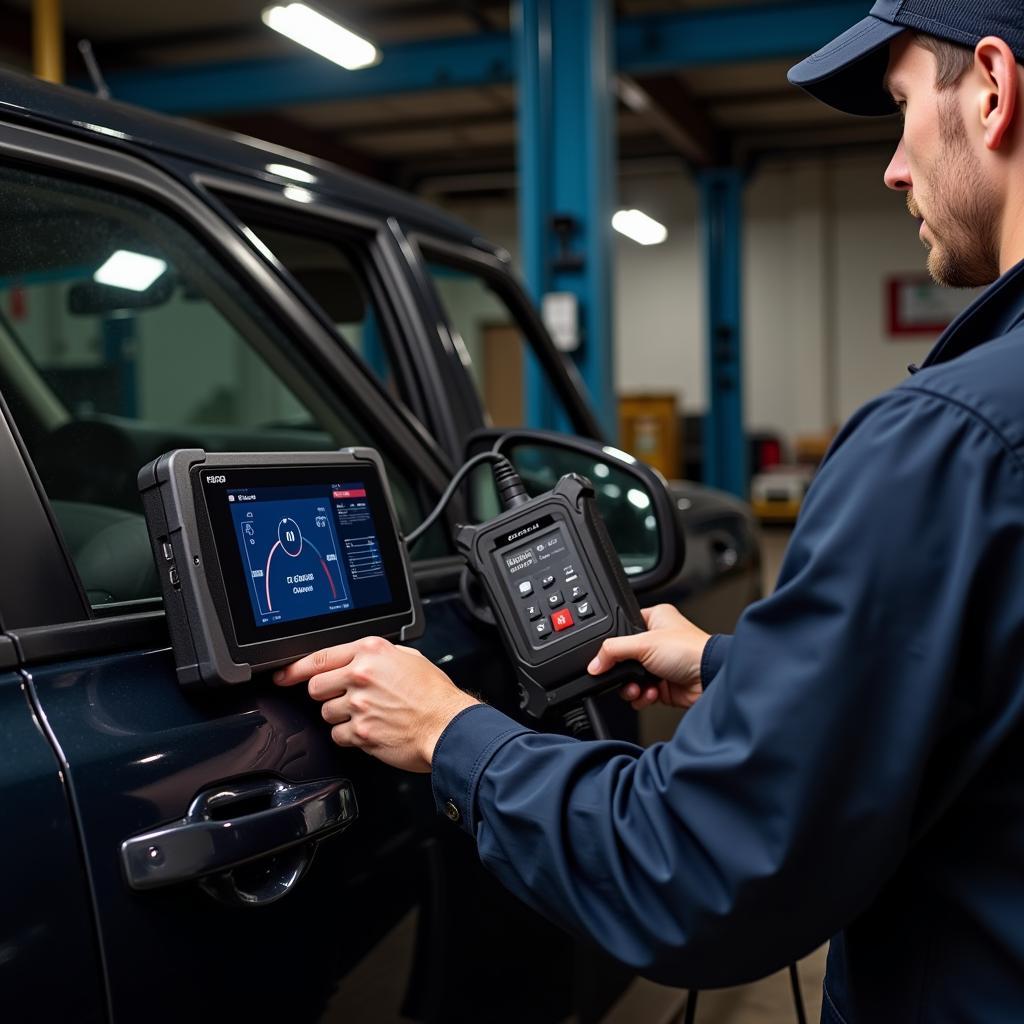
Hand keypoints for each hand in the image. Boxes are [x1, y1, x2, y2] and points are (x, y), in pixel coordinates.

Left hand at [273, 637, 479, 772]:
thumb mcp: (408, 658)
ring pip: (326, 712)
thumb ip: (376, 656)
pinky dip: (349, 736)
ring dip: (340, 716)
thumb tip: (354, 660)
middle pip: (316, 687)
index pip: (319, 657)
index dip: (294, 669)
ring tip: (367, 715)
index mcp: (371, 651)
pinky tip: (369, 730)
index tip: (283, 675)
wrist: (448, 725)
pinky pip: (338, 735)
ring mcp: (359, 704)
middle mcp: (361, 675)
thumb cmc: (434, 694)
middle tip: (346, 698)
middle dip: (325, 694)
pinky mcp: (360, 731)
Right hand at [587, 604, 710, 711]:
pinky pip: (641, 693)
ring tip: (637, 688)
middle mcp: (657, 641)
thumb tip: (594, 663)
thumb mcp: (643, 643)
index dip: (612, 645)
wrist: (710, 678)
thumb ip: (612, 650)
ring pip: (630, 678)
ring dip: (631, 687)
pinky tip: (650, 693)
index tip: (603, 657)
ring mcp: (659, 664)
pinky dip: (642, 697)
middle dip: (621, 672)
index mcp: (654, 619)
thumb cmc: (690, 650)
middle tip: (620, 675)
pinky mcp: (663, 685)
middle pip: (623, 658)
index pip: (621, 630)